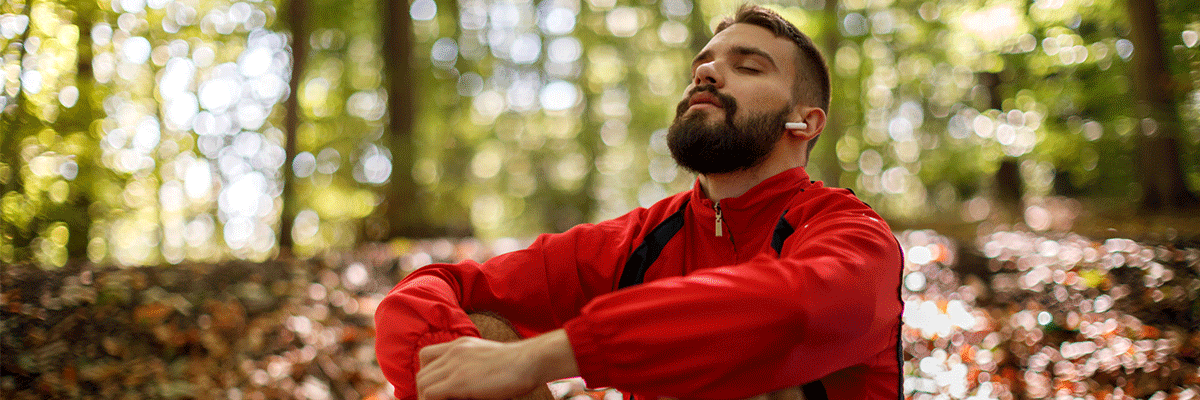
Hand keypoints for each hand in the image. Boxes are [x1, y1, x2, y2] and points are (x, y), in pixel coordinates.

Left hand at [416, 329, 579, 399]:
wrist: (531, 360)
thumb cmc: (520, 364)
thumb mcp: (490, 358)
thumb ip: (474, 366)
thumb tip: (469, 384)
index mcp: (461, 345)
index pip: (427, 356)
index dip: (427, 375)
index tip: (434, 390)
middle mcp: (454, 351)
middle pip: (422, 373)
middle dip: (424, 391)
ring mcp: (455, 365)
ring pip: (422, 383)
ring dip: (427, 398)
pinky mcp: (459, 381)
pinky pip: (430, 395)